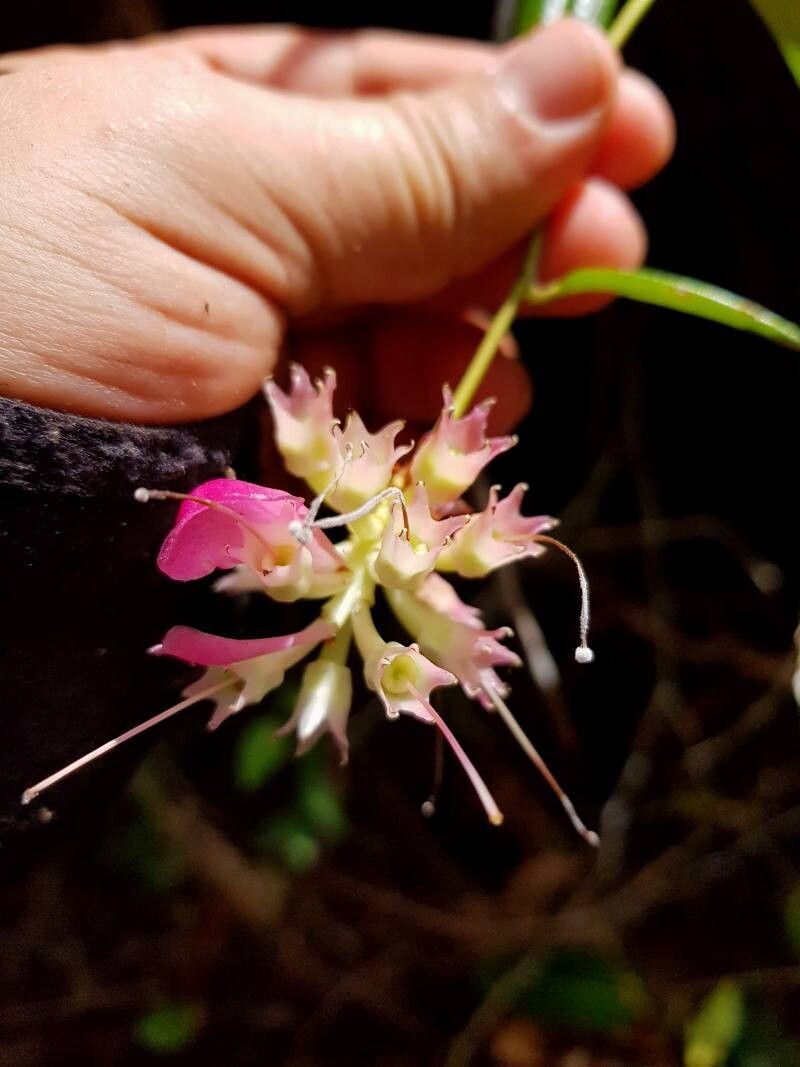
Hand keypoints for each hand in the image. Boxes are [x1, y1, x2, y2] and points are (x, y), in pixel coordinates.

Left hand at [0, 20, 672, 429]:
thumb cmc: (27, 289)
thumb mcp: (218, 188)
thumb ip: (404, 156)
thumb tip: (581, 78)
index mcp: (223, 122)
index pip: (400, 95)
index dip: (522, 114)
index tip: (633, 135)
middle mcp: (250, 231)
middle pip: (427, 220)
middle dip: (522, 238)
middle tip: (604, 260)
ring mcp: (266, 352)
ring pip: (419, 336)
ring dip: (482, 352)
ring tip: (502, 376)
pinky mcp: (271, 460)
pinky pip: (384, 433)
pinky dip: (433, 436)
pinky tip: (453, 438)